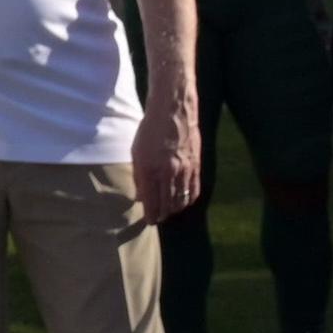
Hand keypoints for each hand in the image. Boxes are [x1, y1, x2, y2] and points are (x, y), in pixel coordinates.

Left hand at [133, 95, 202, 224]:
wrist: (172, 111)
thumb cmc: (149, 130)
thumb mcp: (136, 152)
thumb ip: (139, 176)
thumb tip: (141, 196)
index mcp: (150, 169)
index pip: (152, 202)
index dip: (151, 215)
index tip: (150, 221)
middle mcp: (168, 172)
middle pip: (168, 204)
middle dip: (163, 214)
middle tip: (159, 218)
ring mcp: (184, 170)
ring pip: (182, 200)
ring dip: (175, 209)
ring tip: (169, 212)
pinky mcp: (196, 165)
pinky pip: (194, 190)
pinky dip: (189, 200)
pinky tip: (184, 202)